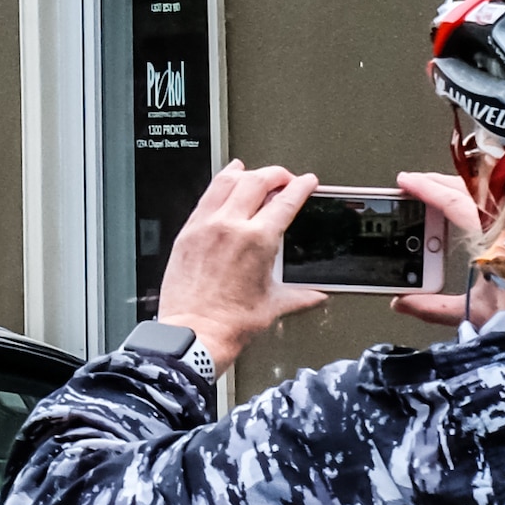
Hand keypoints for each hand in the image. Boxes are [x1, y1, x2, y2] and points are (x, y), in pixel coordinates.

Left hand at [153, 161, 329, 373]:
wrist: (194, 332)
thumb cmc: (230, 323)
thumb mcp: (273, 305)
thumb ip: (299, 295)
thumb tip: (316, 295)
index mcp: (257, 241)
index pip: (286, 201)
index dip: (301, 186)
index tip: (307, 182)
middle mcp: (231, 226)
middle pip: (257, 181)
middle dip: (277, 174)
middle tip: (286, 178)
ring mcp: (206, 226)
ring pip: (227, 181)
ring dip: (247, 173)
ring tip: (256, 173)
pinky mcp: (188, 231)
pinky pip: (206, 196)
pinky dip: (220, 183)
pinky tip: (226, 181)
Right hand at [390, 163, 498, 328]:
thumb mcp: (476, 312)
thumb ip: (436, 307)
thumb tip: (402, 303)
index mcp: (496, 240)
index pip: (456, 203)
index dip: (428, 189)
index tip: (406, 182)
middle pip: (472, 190)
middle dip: (439, 182)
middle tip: (414, 183)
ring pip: (490, 191)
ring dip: (462, 187)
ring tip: (439, 189)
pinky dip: (483, 197)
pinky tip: (473, 200)